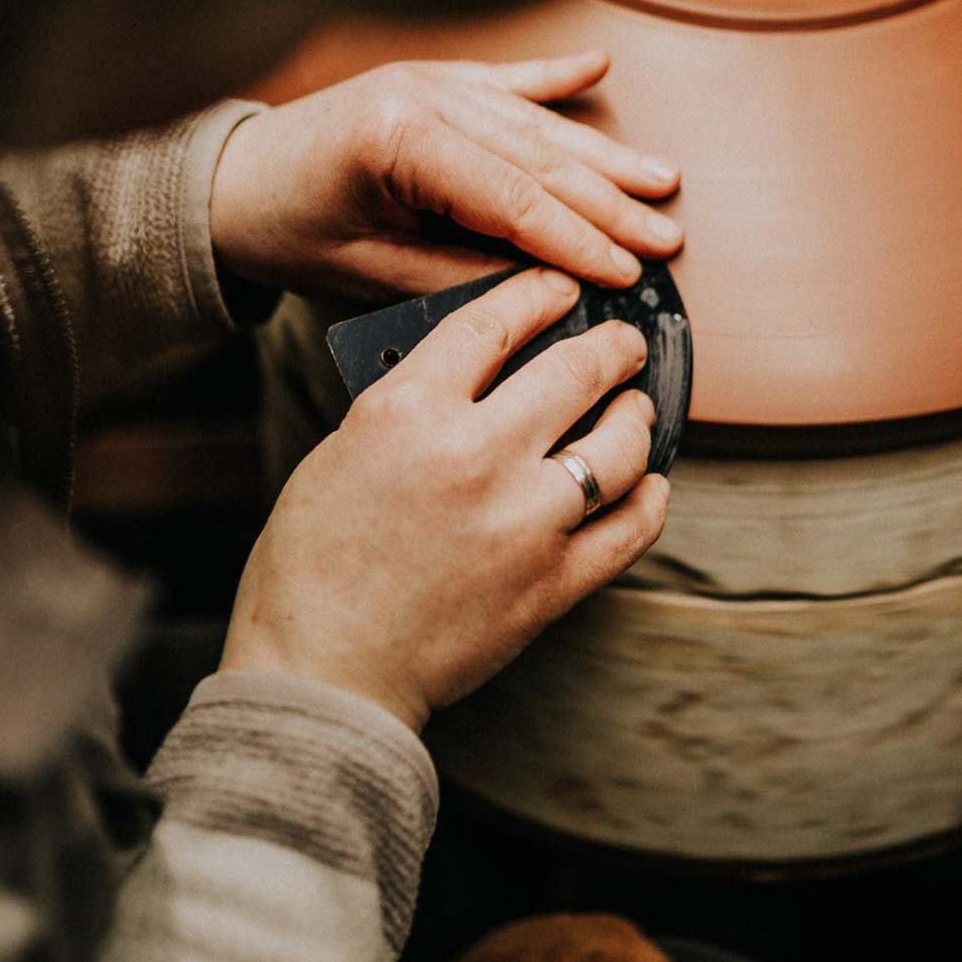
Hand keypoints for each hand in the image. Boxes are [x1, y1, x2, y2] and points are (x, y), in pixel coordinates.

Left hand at [209, 48, 681, 299]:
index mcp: (399, 139)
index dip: (577, 240)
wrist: (225, 182)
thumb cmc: (287, 230)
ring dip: (602, 155)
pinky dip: (553, 78)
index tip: (629, 272)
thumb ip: (458, 275)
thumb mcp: (367, 273)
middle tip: (667, 237)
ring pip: (535, 123)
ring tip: (662, 179)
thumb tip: (547, 287)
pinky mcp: (430, 79)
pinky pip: (505, 81)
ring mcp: (429, 79)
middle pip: (537, 156)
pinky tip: (599, 71)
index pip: (513, 197)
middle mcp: (422, 95)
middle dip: (609, 202)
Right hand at [219, 267, 670, 729]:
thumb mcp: (345, 450)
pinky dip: (648, 498)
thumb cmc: (314, 563)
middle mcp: (475, 455)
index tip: (561, 288)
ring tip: (634, 409)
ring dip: (636, 416)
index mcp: (407, 410)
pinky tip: (648, 482)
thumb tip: (485, 373)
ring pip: (618, 445)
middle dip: (611, 345)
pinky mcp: (552, 584)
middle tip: (624, 342)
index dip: (538, 293)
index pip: (494, 320)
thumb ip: (415, 404)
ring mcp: (523, 521)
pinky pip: (630, 529)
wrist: (323, 673)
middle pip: (574, 370)